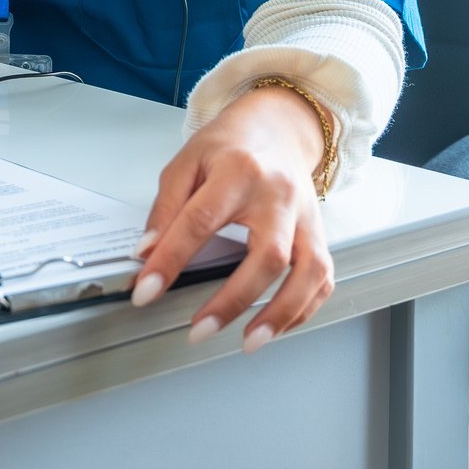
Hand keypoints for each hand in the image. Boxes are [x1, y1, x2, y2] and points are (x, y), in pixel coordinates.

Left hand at [128, 85, 333, 352]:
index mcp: (238, 172)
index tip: (146, 290)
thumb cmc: (230, 145)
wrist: (277, 126)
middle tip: (198, 329)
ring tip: (248, 342)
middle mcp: (279, 197)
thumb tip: (147, 253)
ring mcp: (306, 218)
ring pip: (307, 273)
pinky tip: (277, 325)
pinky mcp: (319, 234)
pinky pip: (322, 278)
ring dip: (280, 314)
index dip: (170, 260)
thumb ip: (166, 208)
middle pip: (268, 255)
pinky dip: (303, 308)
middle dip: (232, 300)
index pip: (200, 221)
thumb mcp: (186, 163)